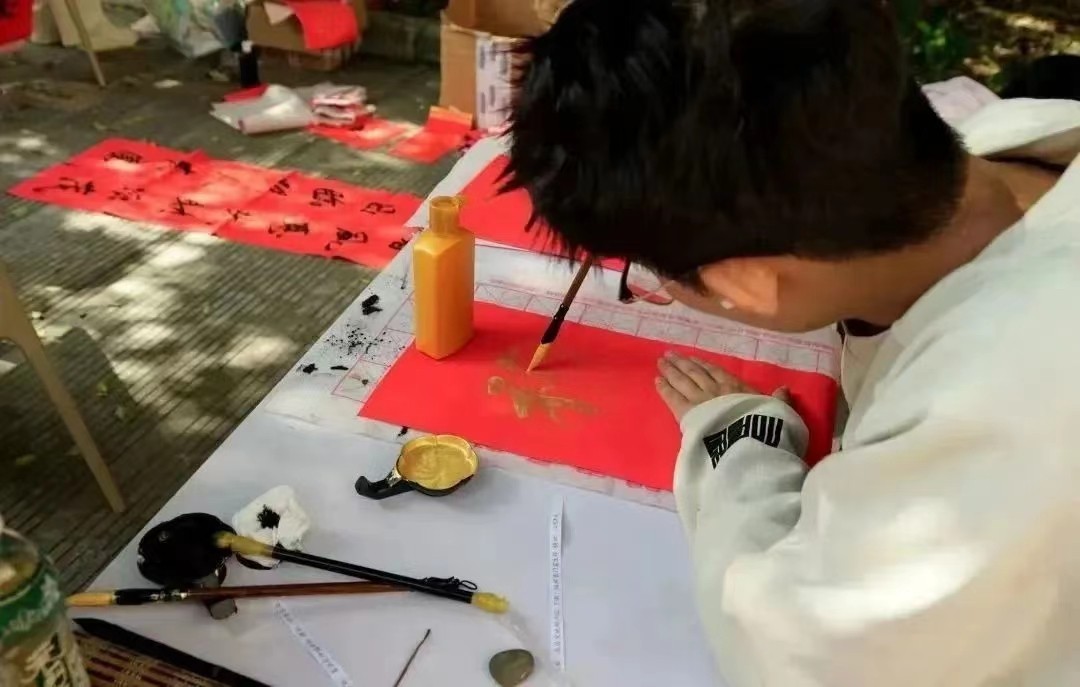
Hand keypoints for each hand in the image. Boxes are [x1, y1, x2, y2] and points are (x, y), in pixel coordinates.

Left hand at [656, 351, 789, 421]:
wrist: (751, 442)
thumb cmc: (768, 428)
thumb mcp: (780, 412)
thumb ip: (779, 400)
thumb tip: (784, 389)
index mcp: (737, 388)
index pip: (716, 372)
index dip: (703, 364)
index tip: (691, 357)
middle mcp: (716, 390)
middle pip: (695, 373)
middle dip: (682, 363)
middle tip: (668, 354)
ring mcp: (701, 400)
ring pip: (682, 381)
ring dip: (671, 370)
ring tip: (661, 362)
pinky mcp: (688, 414)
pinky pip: (673, 397)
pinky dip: (665, 388)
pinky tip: (657, 381)